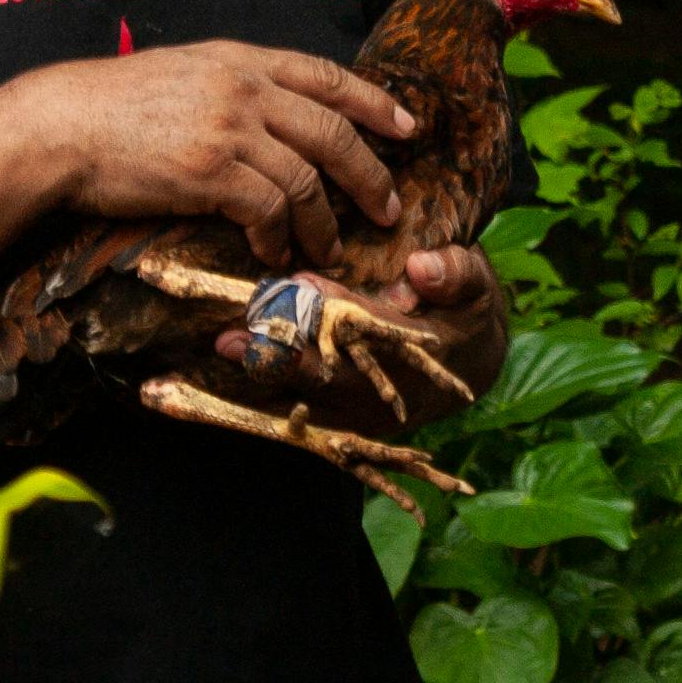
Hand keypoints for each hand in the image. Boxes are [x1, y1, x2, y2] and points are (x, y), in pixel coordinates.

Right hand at [0, 40, 411, 266]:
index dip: (374, 102)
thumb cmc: (113, 105)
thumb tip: (269, 109)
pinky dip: (279, 239)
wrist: (61, 126)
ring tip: (330, 250)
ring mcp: (229, 129)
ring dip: (324, 223)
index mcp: (241, 59)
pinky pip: (268, 211)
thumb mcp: (183, 71)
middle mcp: (244, 88)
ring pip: (307, 180)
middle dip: (369, 175)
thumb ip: (231, 84)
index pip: (327, 75)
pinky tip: (275, 256)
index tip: (406, 127)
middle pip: (333, 132)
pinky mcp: (209, 172)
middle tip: (388, 209)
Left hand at [213, 245, 509, 433]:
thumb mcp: (473, 288)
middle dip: (275, 355)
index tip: (298, 286)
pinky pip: (286, 406)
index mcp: (412, 361)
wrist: (465, 363)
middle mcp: (377, 395)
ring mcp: (351, 412)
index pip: (365, 337)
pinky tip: (208, 383)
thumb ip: (454, 275)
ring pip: (298, 395)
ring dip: (257, 375)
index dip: (331, 312)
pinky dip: (252, 393)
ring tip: (217, 353)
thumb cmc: (464, 313)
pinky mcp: (330, 415)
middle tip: (229, 338)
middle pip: (320, 376)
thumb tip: (423, 267)